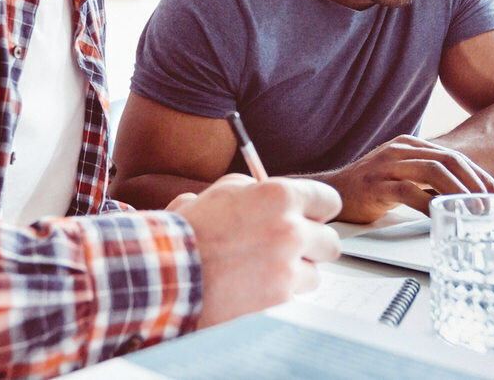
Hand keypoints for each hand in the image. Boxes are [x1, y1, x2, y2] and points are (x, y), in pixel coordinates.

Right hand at [168, 174, 340, 328]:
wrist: (163, 276)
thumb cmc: (188, 233)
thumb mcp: (222, 192)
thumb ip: (258, 190)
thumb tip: (275, 195)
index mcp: (280, 198)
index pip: (329, 201)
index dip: (318, 211)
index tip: (312, 219)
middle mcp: (290, 231)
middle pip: (330, 242)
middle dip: (312, 247)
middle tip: (289, 250)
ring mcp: (287, 269)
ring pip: (314, 275)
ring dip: (295, 276)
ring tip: (263, 274)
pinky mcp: (279, 302)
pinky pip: (293, 300)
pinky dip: (278, 299)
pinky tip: (252, 292)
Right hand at [322, 135, 493, 222]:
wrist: (330, 194)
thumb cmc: (368, 189)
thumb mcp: (402, 177)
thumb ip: (427, 181)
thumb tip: (463, 196)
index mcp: (409, 145)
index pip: (453, 156)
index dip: (478, 175)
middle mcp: (399, 150)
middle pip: (448, 160)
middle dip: (474, 182)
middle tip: (489, 204)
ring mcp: (386, 166)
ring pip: (433, 171)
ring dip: (458, 192)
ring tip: (472, 210)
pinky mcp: (376, 185)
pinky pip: (409, 191)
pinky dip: (429, 204)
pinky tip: (440, 215)